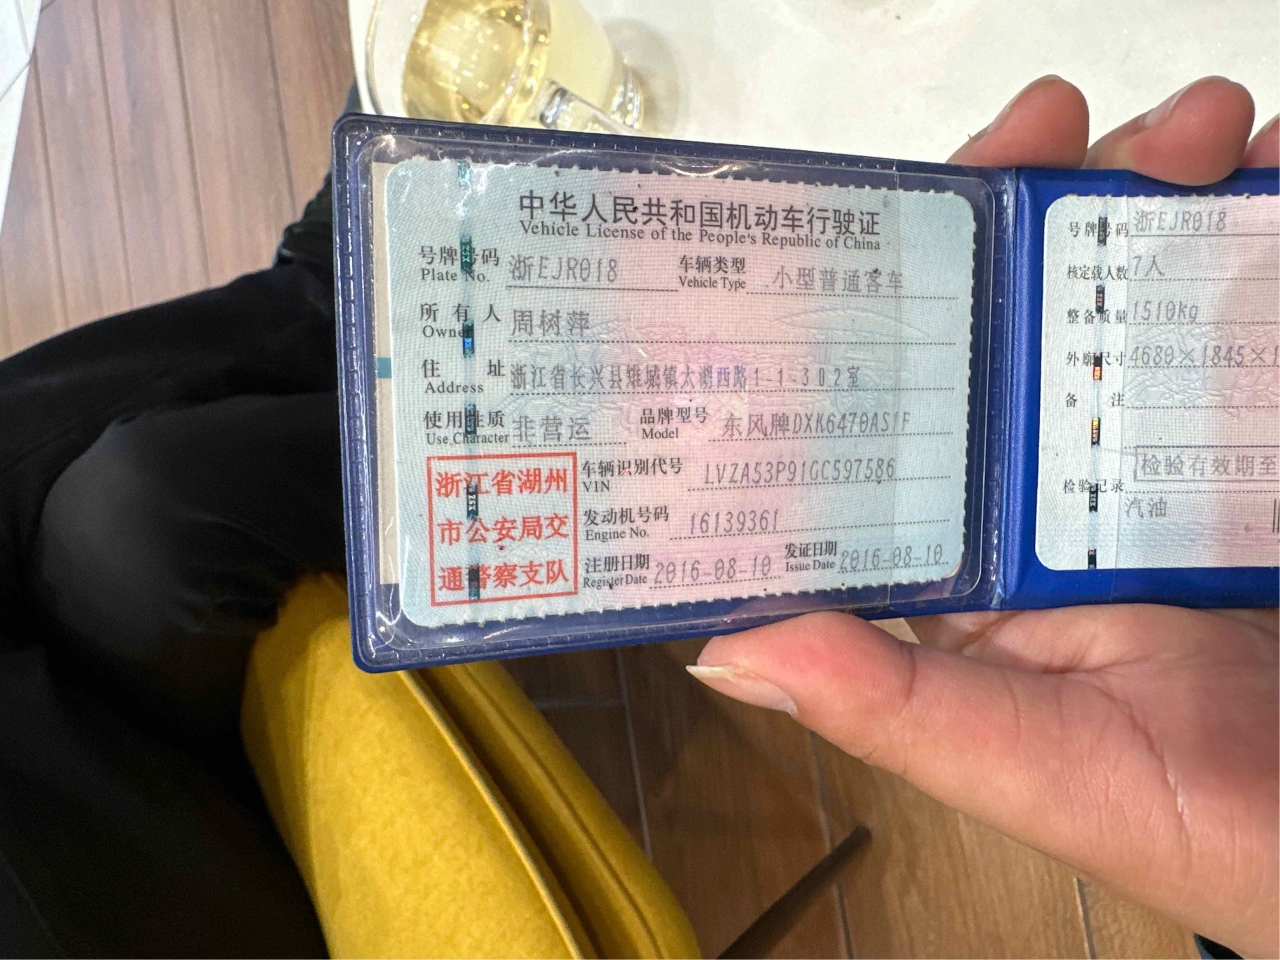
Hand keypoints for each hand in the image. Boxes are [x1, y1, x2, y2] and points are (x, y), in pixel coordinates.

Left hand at [688, 77, 1278, 957]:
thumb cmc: (1200, 819)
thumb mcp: (1026, 764)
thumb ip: (887, 703)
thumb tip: (719, 646)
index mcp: (976, 537)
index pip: (910, 390)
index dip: (901, 292)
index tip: (914, 200)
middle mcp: (1055, 478)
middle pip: (1025, 308)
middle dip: (1039, 203)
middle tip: (1059, 126)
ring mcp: (1165, 445)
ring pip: (1138, 283)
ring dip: (1156, 190)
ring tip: (1203, 134)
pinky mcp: (1254, 433)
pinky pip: (1253, 302)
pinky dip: (1265, 221)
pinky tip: (1275, 168)